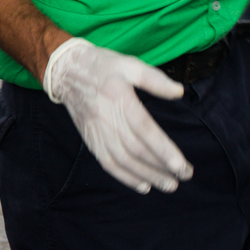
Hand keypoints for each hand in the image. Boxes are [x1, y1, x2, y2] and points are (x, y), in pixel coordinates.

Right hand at [42, 38, 193, 193]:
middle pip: (136, 149)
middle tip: (183, 176)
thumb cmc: (101, 66)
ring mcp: (96, 130)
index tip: (182, 165)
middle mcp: (106, 117)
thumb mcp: (129, 64)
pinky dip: (124, 177)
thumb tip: (179, 91)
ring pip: (123, 160)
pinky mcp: (89, 138)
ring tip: (168, 184)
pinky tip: (142, 185)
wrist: (65, 71)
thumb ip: (154, 79)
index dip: (163, 149)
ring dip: (146, 175)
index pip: (144, 129)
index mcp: (118, 97)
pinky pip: (107, 162)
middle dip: (161, 167)